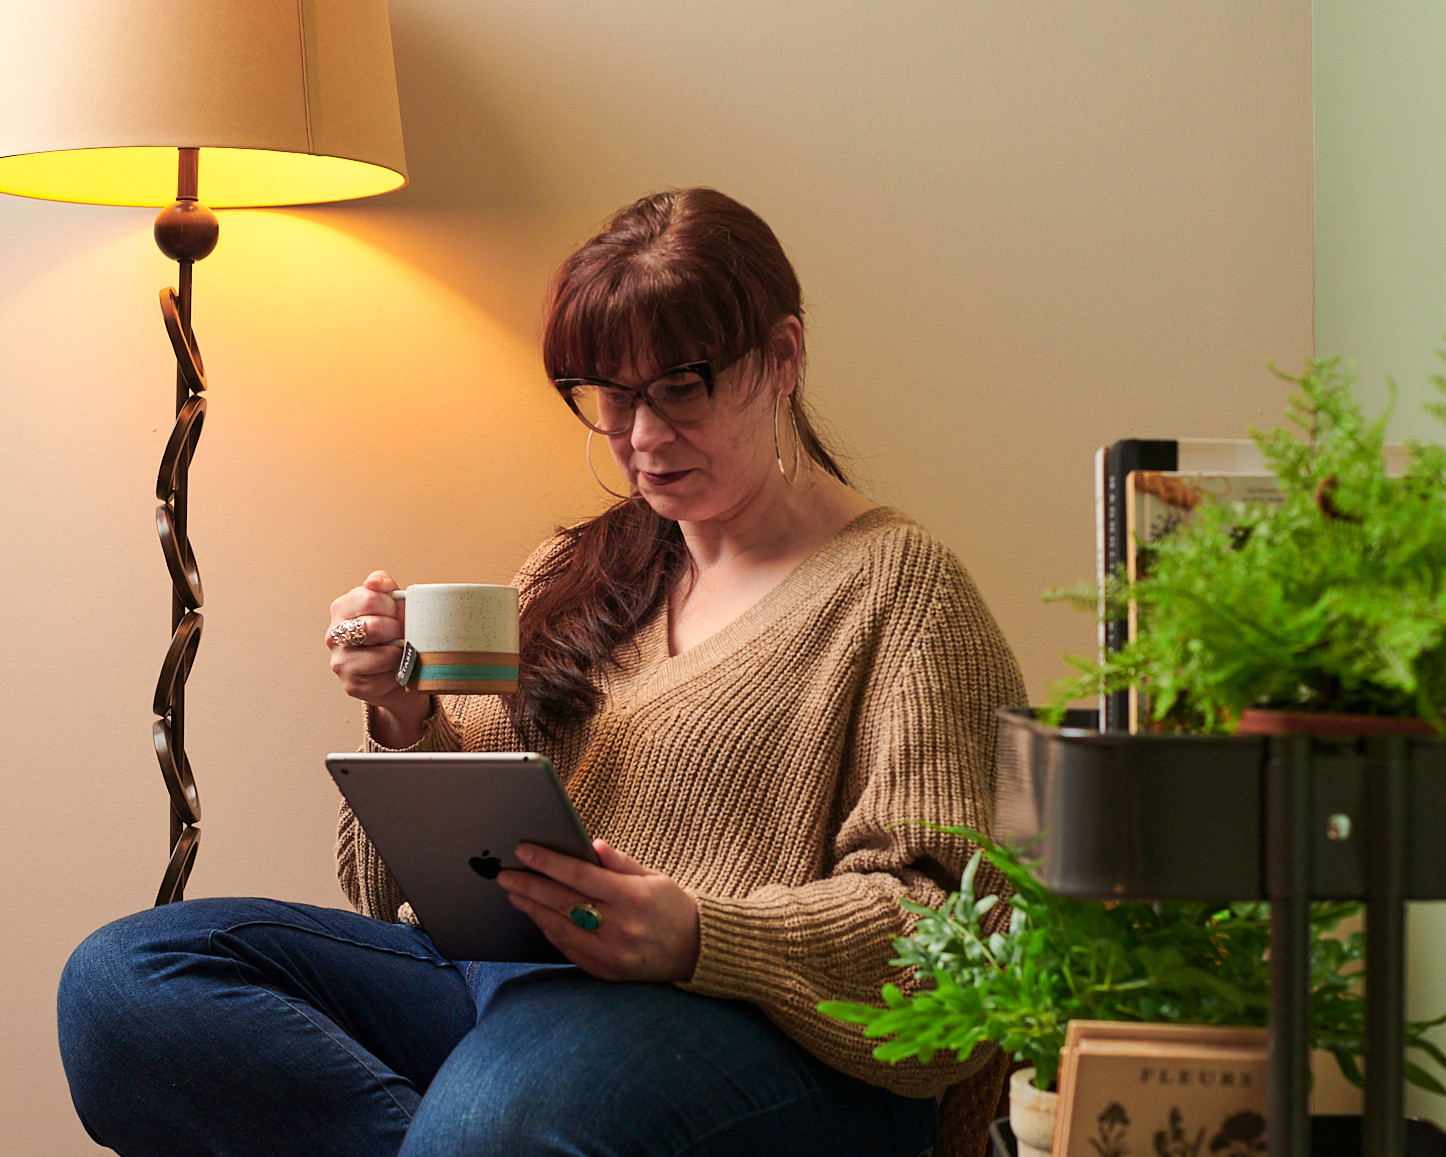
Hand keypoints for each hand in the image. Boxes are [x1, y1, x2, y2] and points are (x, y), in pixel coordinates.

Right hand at [327, 570, 430, 742]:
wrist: (400, 669)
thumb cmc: (395, 632)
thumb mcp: (393, 604)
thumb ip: (385, 585)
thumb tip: (374, 582)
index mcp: (342, 608)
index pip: (369, 598)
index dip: (392, 607)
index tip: (396, 614)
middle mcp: (334, 635)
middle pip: (372, 627)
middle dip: (396, 631)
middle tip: (399, 635)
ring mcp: (340, 661)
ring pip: (382, 655)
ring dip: (399, 653)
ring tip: (399, 652)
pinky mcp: (351, 685)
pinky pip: (386, 677)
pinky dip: (398, 672)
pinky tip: (395, 670)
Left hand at [499, 839, 700, 982]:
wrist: (696, 952)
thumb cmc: (673, 907)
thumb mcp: (654, 876)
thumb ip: (620, 862)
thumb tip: (590, 845)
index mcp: (633, 897)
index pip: (580, 875)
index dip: (548, 862)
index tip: (523, 850)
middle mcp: (620, 927)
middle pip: (562, 902)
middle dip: (529, 885)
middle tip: (505, 874)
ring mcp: (611, 953)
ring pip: (559, 927)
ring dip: (532, 908)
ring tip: (514, 892)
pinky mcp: (605, 972)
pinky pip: (567, 948)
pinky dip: (549, 930)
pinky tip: (537, 915)